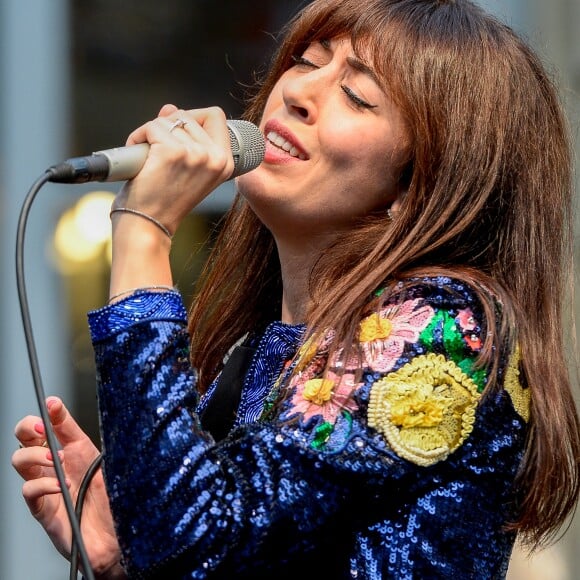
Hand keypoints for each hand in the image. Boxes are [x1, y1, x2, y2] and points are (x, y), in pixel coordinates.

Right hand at [12, 397, 125, 578]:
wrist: (118, 532)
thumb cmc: (110, 494)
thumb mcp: (94, 454)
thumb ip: (72, 430)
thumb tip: (55, 403)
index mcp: (67, 451)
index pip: (43, 428)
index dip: (41, 416)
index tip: (49, 407)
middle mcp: (52, 467)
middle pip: (23, 440)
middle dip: (26, 429)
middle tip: (41, 429)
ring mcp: (45, 487)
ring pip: (19, 461)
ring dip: (34, 455)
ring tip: (56, 460)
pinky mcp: (43, 510)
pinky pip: (28, 490)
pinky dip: (41, 484)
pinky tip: (60, 486)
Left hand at [112, 103, 234, 236]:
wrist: (149, 224)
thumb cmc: (165, 201)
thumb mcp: (186, 168)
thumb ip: (184, 137)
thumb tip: (171, 109)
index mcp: (225, 163)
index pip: (216, 116)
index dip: (194, 117)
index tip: (179, 133)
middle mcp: (215, 158)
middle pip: (189, 114)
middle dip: (168, 127)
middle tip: (159, 152)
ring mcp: (195, 154)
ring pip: (169, 119)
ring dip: (151, 133)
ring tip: (149, 158)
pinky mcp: (172, 152)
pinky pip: (151, 126)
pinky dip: (138, 137)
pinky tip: (139, 157)